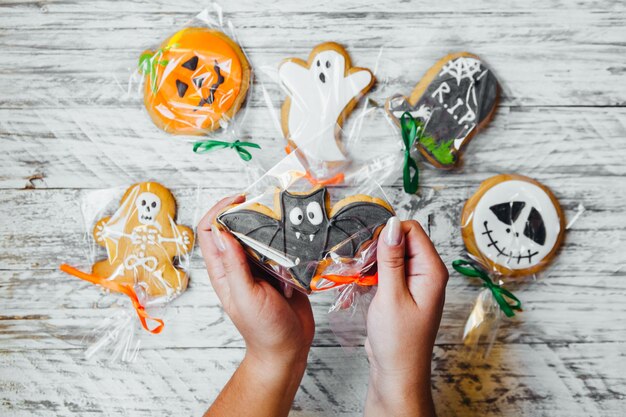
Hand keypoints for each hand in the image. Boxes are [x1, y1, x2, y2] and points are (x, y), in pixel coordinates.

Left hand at [197, 195, 314, 367]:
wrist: (288, 348)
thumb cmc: (263, 330)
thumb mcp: (246, 297)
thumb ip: (234, 266)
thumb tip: (222, 232)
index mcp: (224, 270)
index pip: (210, 230)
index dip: (219, 210)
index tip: (239, 200)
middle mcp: (240, 265)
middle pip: (236, 227)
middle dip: (249, 212)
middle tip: (266, 203)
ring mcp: (261, 267)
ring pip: (260, 235)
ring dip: (271, 225)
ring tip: (283, 218)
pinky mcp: (281, 270)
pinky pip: (281, 247)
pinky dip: (288, 240)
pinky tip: (296, 238)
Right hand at [364, 217, 447, 416]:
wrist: (397, 372)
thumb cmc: (398, 341)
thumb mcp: (391, 296)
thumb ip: (390, 259)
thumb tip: (391, 225)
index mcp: (431, 271)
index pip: (411, 230)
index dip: (388, 233)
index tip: (367, 247)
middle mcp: (425, 273)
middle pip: (400, 241)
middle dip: (376, 248)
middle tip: (359, 265)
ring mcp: (413, 282)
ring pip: (389, 256)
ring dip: (370, 263)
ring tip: (356, 278)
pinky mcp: (401, 291)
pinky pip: (385, 271)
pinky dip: (370, 275)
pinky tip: (358, 286)